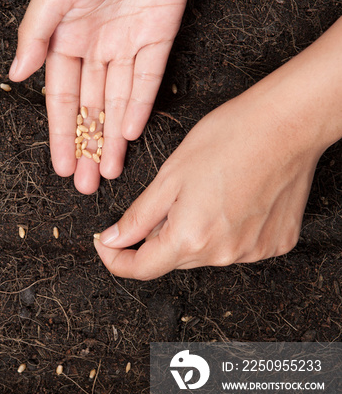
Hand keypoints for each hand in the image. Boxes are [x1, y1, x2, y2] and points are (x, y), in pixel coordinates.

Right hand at [10, 0, 192, 193]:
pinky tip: (129, 135)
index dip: (61, 133)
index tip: (62, 166)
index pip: (62, 98)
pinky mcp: (158, 35)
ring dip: (113, 137)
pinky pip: (147, 78)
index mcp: (64, 39)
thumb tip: (15, 76)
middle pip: (91, 107)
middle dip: (88, 146)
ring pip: (118, 101)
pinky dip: (139, 106)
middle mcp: (95, 47)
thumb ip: (35, 37)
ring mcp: (127, 44)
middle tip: (87, 184)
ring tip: (110, 172)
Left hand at [93, 15, 341, 279]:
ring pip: (203, 253)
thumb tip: (112, 241)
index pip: (140, 269)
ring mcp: (252, 252)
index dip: (115, 259)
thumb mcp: (168, 176)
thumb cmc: (229, 139)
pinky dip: (224, 230)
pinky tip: (231, 200)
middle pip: (171, 259)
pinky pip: (235, 246)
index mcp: (190, 239)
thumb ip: (137, 217)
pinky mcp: (275, 243)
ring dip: (191, 233)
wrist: (288, 124)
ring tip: (205, 192)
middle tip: (165, 198)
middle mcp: (223, 255)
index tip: (105, 243)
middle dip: (156, 236)